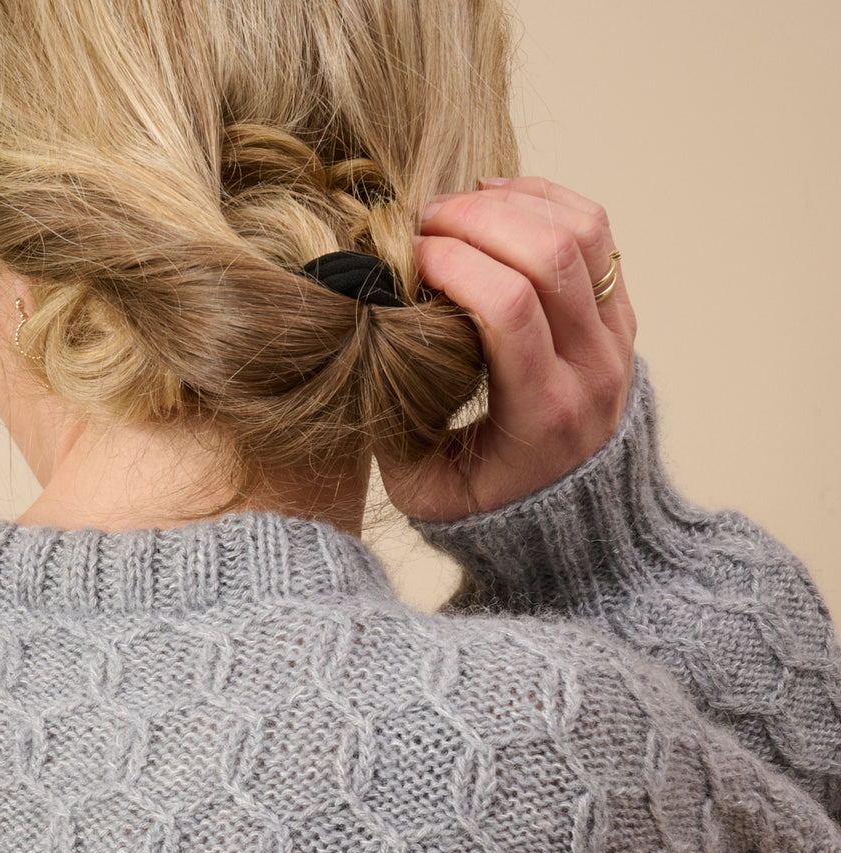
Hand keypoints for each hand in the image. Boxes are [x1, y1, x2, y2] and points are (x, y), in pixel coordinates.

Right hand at [379, 177, 637, 522]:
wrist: (577, 525)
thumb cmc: (488, 507)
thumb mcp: (425, 491)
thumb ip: (389, 429)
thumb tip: (358, 346)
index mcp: (544, 414)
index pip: (510, 305)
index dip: (452, 262)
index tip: (406, 260)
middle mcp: (592, 371)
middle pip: (549, 256)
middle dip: (476, 220)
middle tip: (422, 223)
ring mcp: (616, 339)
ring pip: (581, 233)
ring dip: (513, 203)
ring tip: (457, 207)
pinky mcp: (621, 316)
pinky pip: (596, 232)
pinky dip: (546, 200)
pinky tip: (497, 200)